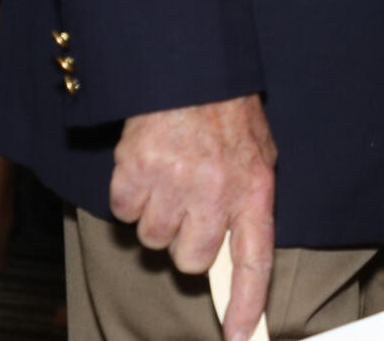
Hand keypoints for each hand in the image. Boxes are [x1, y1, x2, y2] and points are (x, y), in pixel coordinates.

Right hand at [111, 95, 276, 340]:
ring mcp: (174, 184)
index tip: (236, 335)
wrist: (190, 69)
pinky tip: (148, 168)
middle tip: (190, 205)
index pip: (255, 260)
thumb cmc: (226, 113)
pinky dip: (130, 195)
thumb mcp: (258, 154)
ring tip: (171, 177)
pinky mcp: (135, 173)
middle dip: (185, 240)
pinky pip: (125, 212)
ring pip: (153, 239)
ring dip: (157, 215)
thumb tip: (238, 249)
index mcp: (253, 189)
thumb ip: (249, 200)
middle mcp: (216, 192)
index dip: (246, 302)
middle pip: (189, 259)